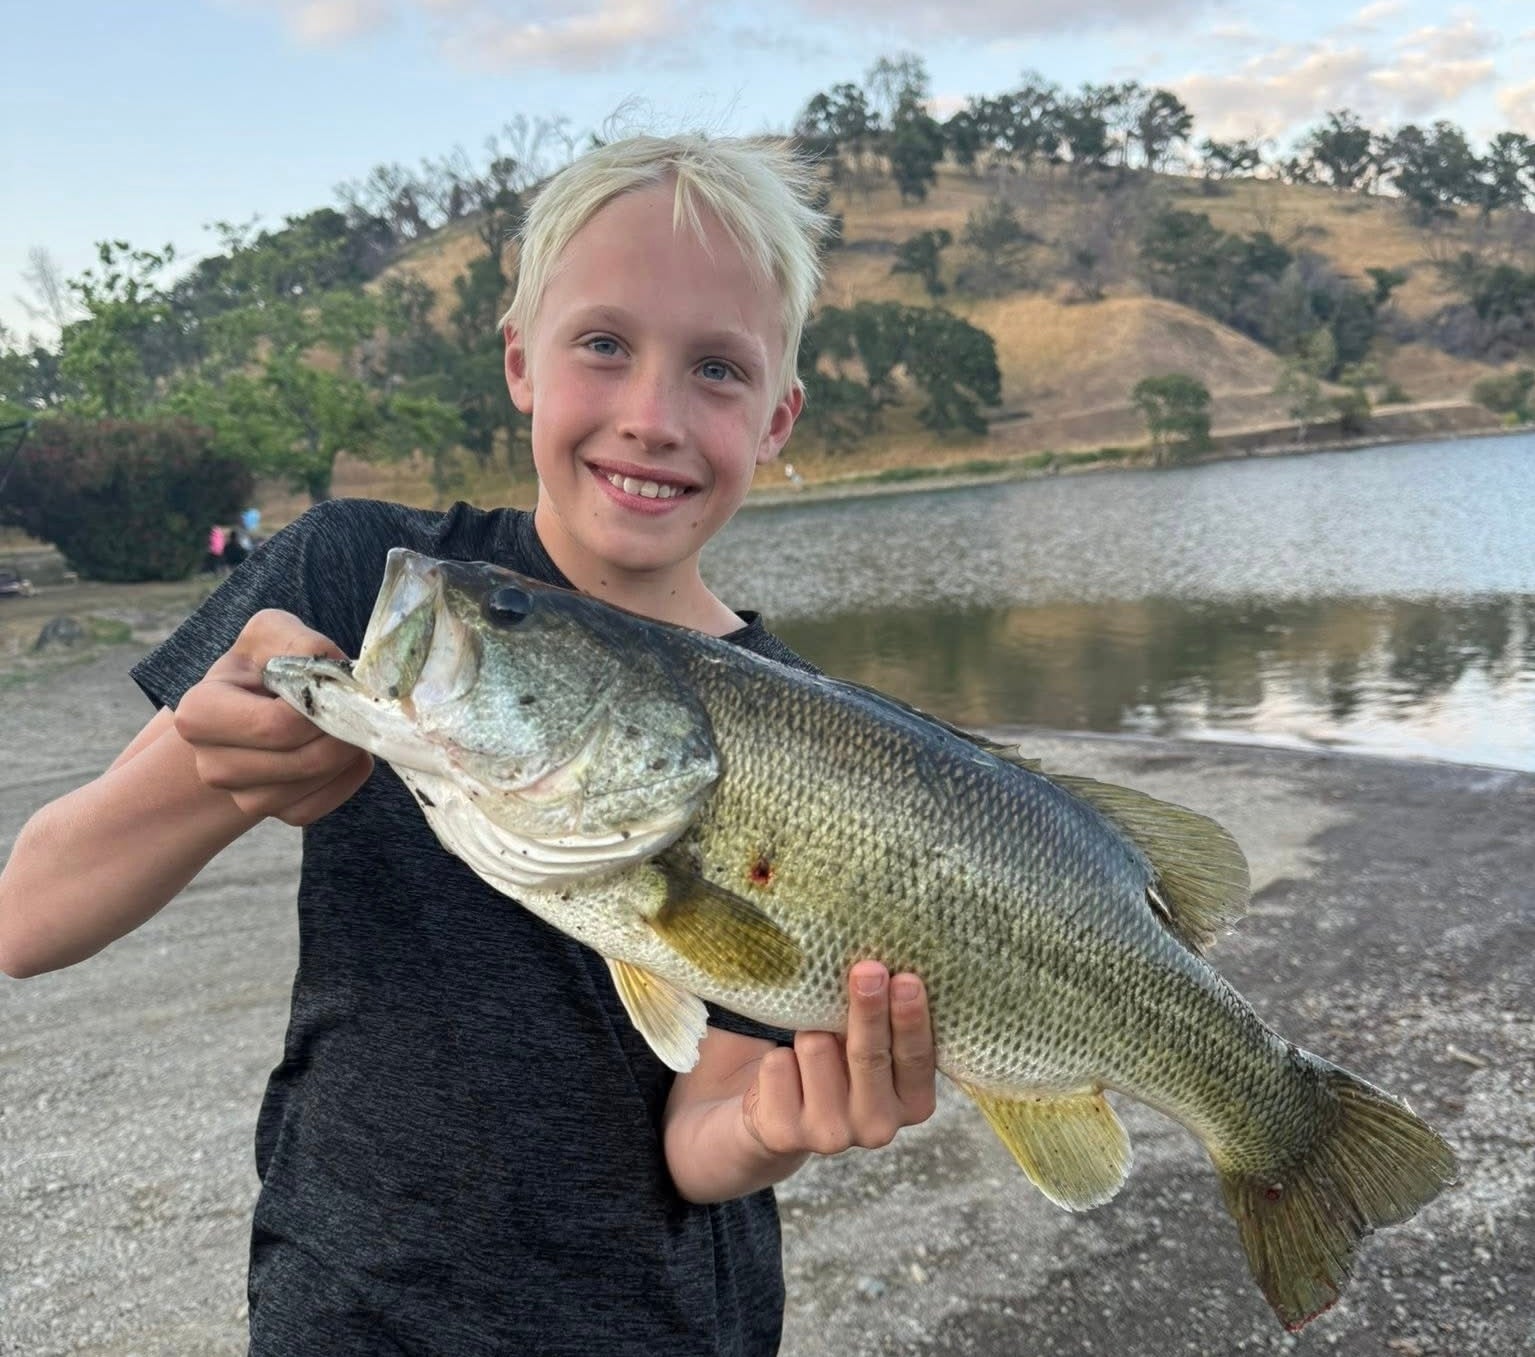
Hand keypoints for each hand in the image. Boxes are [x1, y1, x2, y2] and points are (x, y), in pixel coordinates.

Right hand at [173, 609, 372, 825]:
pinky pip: (323, 803)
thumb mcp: (271, 635)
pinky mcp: (274, 814)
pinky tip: (342, 750)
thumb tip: (336, 669)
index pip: (277, 726)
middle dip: (341, 731)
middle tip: (354, 707)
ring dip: (346, 752)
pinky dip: (346, 776)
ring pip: (315, 783)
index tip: (331, 687)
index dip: (319, 707)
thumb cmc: (262, 665)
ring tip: (344, 722)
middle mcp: (212, 766)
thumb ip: (299, 642)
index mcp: (199, 715)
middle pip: (303, 759)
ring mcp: (242, 797)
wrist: (254, 706)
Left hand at [741, 962, 936, 1156]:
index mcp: (911, 1101)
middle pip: (870, 1055)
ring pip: (816, 1048)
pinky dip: (775, 1055)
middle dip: (868, 1009)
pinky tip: (782, 1071)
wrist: (766, 1111)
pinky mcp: (786, 1134)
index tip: (907, 979)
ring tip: (805, 1041)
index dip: (911, 1018)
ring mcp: (833, 1135)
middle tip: (868, 969)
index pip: (916, 1058)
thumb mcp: (863, 1040)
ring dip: (807, 1030)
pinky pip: (778, 1065)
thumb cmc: (830, 1058)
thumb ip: (878, 1017)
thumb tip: (875, 967)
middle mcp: (879, 1127)